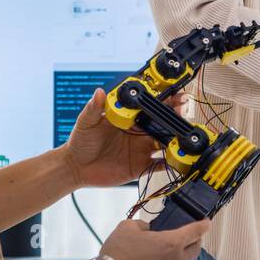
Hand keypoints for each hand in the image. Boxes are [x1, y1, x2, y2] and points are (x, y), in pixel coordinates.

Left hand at [63, 87, 184, 188]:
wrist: (76, 167)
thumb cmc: (80, 141)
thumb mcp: (86, 122)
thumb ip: (93, 108)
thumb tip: (99, 92)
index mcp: (130, 119)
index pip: (151, 108)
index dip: (165, 102)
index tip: (177, 98)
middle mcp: (139, 132)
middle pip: (163, 124)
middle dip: (177, 120)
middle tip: (184, 117)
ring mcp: (141, 149)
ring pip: (165, 143)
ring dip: (176, 141)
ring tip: (184, 139)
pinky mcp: (141, 166)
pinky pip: (160, 165)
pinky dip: (170, 163)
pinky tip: (177, 161)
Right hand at [101, 218, 209, 259]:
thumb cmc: (117, 253)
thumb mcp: (128, 227)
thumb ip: (143, 225)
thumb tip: (148, 230)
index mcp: (171, 244)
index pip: (196, 231)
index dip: (203, 225)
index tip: (206, 223)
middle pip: (194, 250)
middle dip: (193, 242)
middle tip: (186, 238)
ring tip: (156, 259)